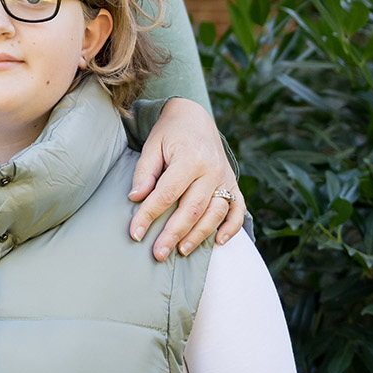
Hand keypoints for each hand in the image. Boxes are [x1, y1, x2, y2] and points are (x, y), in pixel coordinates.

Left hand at [127, 96, 244, 260]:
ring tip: (181, 251)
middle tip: (157, 254)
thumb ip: (145, 171)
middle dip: (173, 234)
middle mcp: (211, 170)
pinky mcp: (233, 184)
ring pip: (214, 214)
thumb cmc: (170, 133)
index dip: (149, 215)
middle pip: (192, 209)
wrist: (196, 118)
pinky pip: (237, 210)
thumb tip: (135, 198)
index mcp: (190, 158)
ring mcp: (225, 178)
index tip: (135, 233)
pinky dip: (231, 228)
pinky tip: (218, 242)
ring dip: (199, 236)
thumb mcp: (153, 145)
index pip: (167, 194)